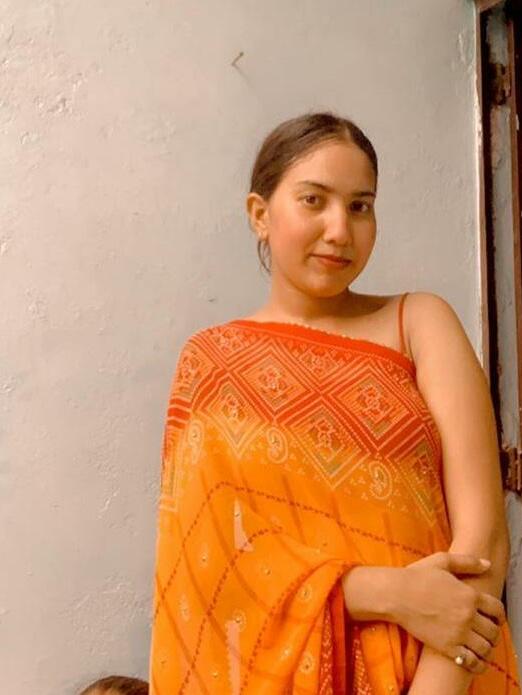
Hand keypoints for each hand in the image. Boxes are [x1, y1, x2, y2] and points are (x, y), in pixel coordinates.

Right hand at [395, 552, 505, 674]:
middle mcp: (468, 615)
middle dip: (493, 633)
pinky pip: (471, 662)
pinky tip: (473, 660)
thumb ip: (467, 562)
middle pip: (494, 631)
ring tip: (482, 648)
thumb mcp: (442, 561)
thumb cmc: (416, 576)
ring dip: (487, 649)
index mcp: (469, 595)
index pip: (498, 610)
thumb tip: (487, 564)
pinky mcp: (447, 647)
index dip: (500, 615)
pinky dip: (477, 664)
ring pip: (486, 648)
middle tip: (487, 634)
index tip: (495, 618)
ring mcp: (458, 633)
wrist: (395, 595)